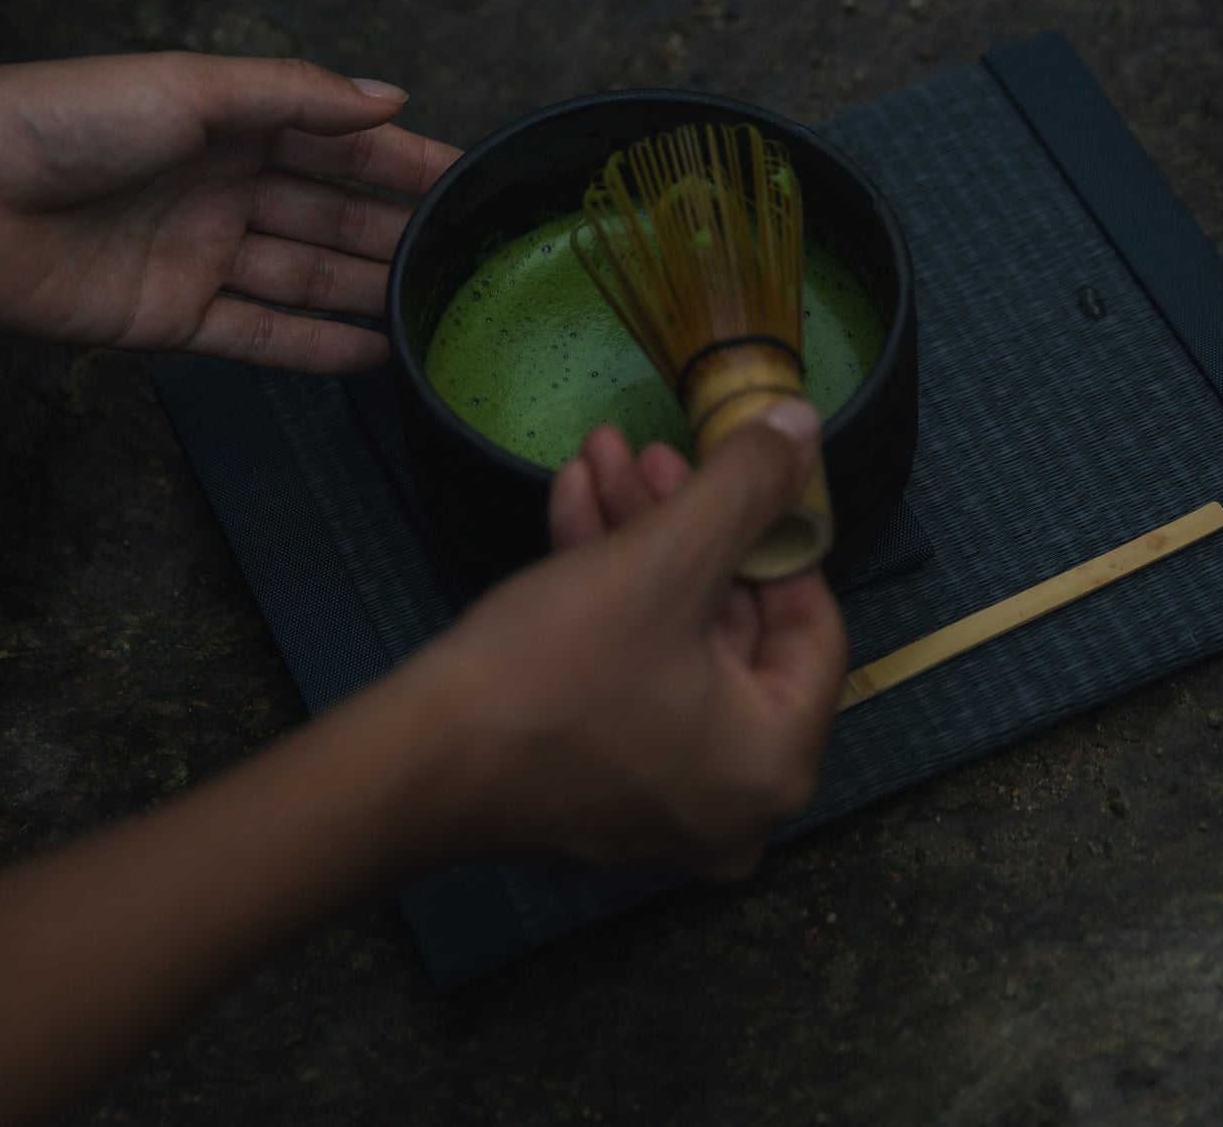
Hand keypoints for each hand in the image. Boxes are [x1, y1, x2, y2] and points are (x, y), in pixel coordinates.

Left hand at [0, 54, 459, 370]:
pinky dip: (316, 348)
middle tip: (467, 259)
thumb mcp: (192, 88)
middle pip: (330, 215)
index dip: (402, 162)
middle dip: (395, 233)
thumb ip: (294, 96)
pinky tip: (371, 355)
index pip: (337, 144)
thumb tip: (388, 98)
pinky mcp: (174, 317)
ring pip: (305, 277)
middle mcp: (222, 190)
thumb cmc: (59, 120)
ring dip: (367, 292)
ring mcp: (202, 256)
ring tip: (434, 311)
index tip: (466, 180)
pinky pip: (261, 335)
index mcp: (228, 125)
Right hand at [418, 399, 848, 878]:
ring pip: (667, 640)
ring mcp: (659, 801)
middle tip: (646, 451)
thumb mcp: (664, 558)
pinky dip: (602, 597)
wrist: (411, 763)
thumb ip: (748, 485)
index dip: (773, 532)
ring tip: (594, 456)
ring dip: (632, 541)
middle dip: (680, 520)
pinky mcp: (594, 786)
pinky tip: (569, 508)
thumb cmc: (558, 665)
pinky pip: (625, 676)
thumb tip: (805, 421)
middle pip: (728, 625)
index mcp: (775, 761)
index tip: (733, 468)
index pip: (811, 625)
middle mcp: (733, 799)